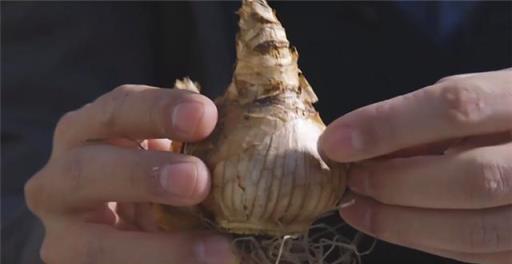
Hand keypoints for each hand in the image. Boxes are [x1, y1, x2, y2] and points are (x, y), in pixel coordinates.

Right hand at [25, 85, 234, 263]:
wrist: (130, 232)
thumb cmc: (156, 181)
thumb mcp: (169, 157)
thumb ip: (195, 147)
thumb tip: (260, 141)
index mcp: (88, 132)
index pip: (116, 109)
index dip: (158, 109)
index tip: (206, 116)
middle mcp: (62, 175)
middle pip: (85, 170)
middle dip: (143, 174)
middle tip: (199, 180)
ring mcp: (62, 231)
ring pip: (91, 245)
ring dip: (156, 249)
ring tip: (217, 250)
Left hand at [319, 69, 511, 263]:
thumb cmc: (508, 115)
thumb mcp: (480, 98)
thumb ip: (431, 118)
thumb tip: (364, 144)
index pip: (458, 107)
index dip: (389, 125)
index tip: (336, 142)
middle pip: (472, 179)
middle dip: (395, 183)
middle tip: (351, 179)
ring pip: (476, 230)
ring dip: (402, 222)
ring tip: (358, 207)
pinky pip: (480, 254)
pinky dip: (427, 239)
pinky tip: (394, 224)